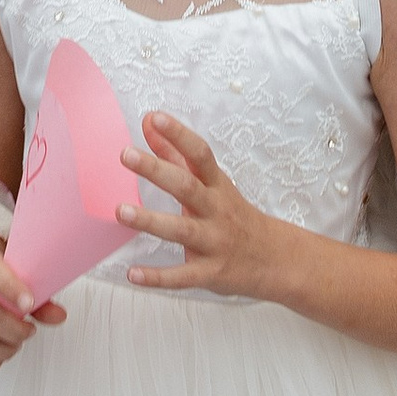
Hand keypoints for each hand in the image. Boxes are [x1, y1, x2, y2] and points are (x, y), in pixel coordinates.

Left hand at [120, 109, 285, 299]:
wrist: (276, 259)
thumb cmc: (234, 215)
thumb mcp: (212, 183)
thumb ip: (177, 154)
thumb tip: (149, 122)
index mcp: (216, 186)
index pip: (200, 154)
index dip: (179, 135)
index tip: (155, 118)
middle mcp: (216, 210)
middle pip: (187, 187)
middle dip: (157, 171)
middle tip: (126, 154)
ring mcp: (215, 242)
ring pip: (182, 230)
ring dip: (151, 221)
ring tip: (120, 211)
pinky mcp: (210, 273)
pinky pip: (182, 276)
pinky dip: (158, 277)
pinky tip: (133, 274)